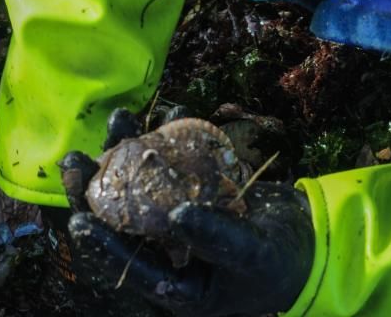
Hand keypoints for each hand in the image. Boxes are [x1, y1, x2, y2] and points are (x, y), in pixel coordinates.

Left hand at [59, 108, 314, 316]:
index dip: (102, 243)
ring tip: (120, 118)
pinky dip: (173, 135)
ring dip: (129, 149)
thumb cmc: (283, 264)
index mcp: (174, 280)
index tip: (78, 221)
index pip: (129, 263)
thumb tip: (177, 214)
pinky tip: (172, 110)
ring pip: (141, 182)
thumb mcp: (251, 256)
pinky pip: (175, 161)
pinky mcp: (194, 186)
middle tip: (75, 158)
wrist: (315, 243)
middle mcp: (167, 248)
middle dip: (97, 185)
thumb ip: (215, 239)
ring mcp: (176, 215)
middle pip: (121, 216)